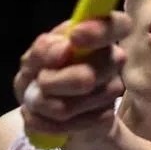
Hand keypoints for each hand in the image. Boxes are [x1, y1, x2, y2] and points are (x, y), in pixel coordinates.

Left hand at [14, 12, 130, 142]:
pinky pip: (71, 124)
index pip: (119, 25)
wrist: (54, 115)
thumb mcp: (32, 62)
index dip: (99, 31)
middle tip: (40, 81)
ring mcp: (113, 89)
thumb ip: (42, 51)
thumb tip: (63, 49)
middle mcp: (113, 59)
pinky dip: (46, 123)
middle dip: (52, 83)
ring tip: (34, 102)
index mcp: (97, 35)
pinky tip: (40, 118)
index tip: (75, 38)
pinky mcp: (107, 116)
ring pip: (74, 104)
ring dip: (44, 105)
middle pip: (88, 75)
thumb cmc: (45, 77)